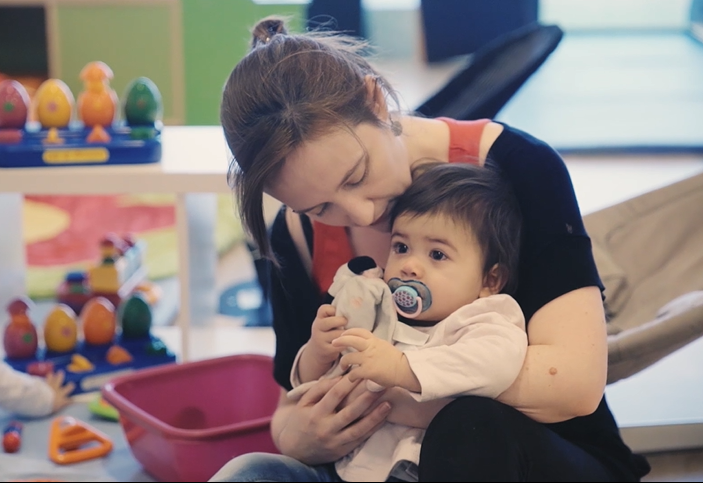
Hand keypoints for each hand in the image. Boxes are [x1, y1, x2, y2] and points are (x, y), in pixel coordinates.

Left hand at [45, 370, 74, 412]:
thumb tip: (56, 416)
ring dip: (59, 376)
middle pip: (68, 388)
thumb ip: (55, 410)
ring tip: (60, 373)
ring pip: (59, 380)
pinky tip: (49, 374)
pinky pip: (49, 379)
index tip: (73, 400)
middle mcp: (60, 393)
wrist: (40, 400)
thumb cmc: (45, 408)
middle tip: (71, 384)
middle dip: (70, 386)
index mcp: (62, 401)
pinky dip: (49, 376)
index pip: (69, 401)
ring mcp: (54, 387)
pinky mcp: (47, 383)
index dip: (71, 401)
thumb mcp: (51, 411)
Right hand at [275, 376, 391, 464]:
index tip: (362, 372)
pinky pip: (360, 439)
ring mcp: (335, 442)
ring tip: (388, 403)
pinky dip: (373, 429)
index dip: (349, 383)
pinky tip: (383, 418)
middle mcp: (326, 429)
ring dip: (375, 416)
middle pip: (350, 412)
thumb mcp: (304, 402)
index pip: (335, 395)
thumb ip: (320, 388)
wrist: (295, 450)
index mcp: (315, 414)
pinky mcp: (343, 451)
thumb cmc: (301, 419)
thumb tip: (341, 377)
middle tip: (380, 385)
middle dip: (367, 398)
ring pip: (358, 429)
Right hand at [307, 304, 347, 365]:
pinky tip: (348, 342)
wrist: (317, 350)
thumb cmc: (328, 332)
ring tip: (350, 333)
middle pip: (331, 322)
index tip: (339, 313)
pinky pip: (339, 345)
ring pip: (337, 334)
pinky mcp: (325, 350)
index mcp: (319, 318)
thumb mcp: (327, 322)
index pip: (324, 309)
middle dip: (341, 321)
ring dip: (346, 334)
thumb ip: (336, 315)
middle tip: (347, 323)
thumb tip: (355, 304)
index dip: (333, 310)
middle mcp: (317, 327)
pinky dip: (345, 343)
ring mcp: (320, 339)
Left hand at [333, 328, 409, 389]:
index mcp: (374, 341)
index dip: (349, 332)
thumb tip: (365, 344)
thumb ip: (373, 344)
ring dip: (343, 363)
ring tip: (343, 366)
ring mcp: (368, 359)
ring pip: (348, 358)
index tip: (343, 334)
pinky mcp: (368, 371)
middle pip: (351, 340)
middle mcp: (369, 348)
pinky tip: (351, 378)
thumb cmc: (396, 359)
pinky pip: (353, 373)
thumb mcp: (384, 346)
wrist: (405, 370)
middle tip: (334, 343)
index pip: (359, 331)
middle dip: (340, 340)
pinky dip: (350, 377)